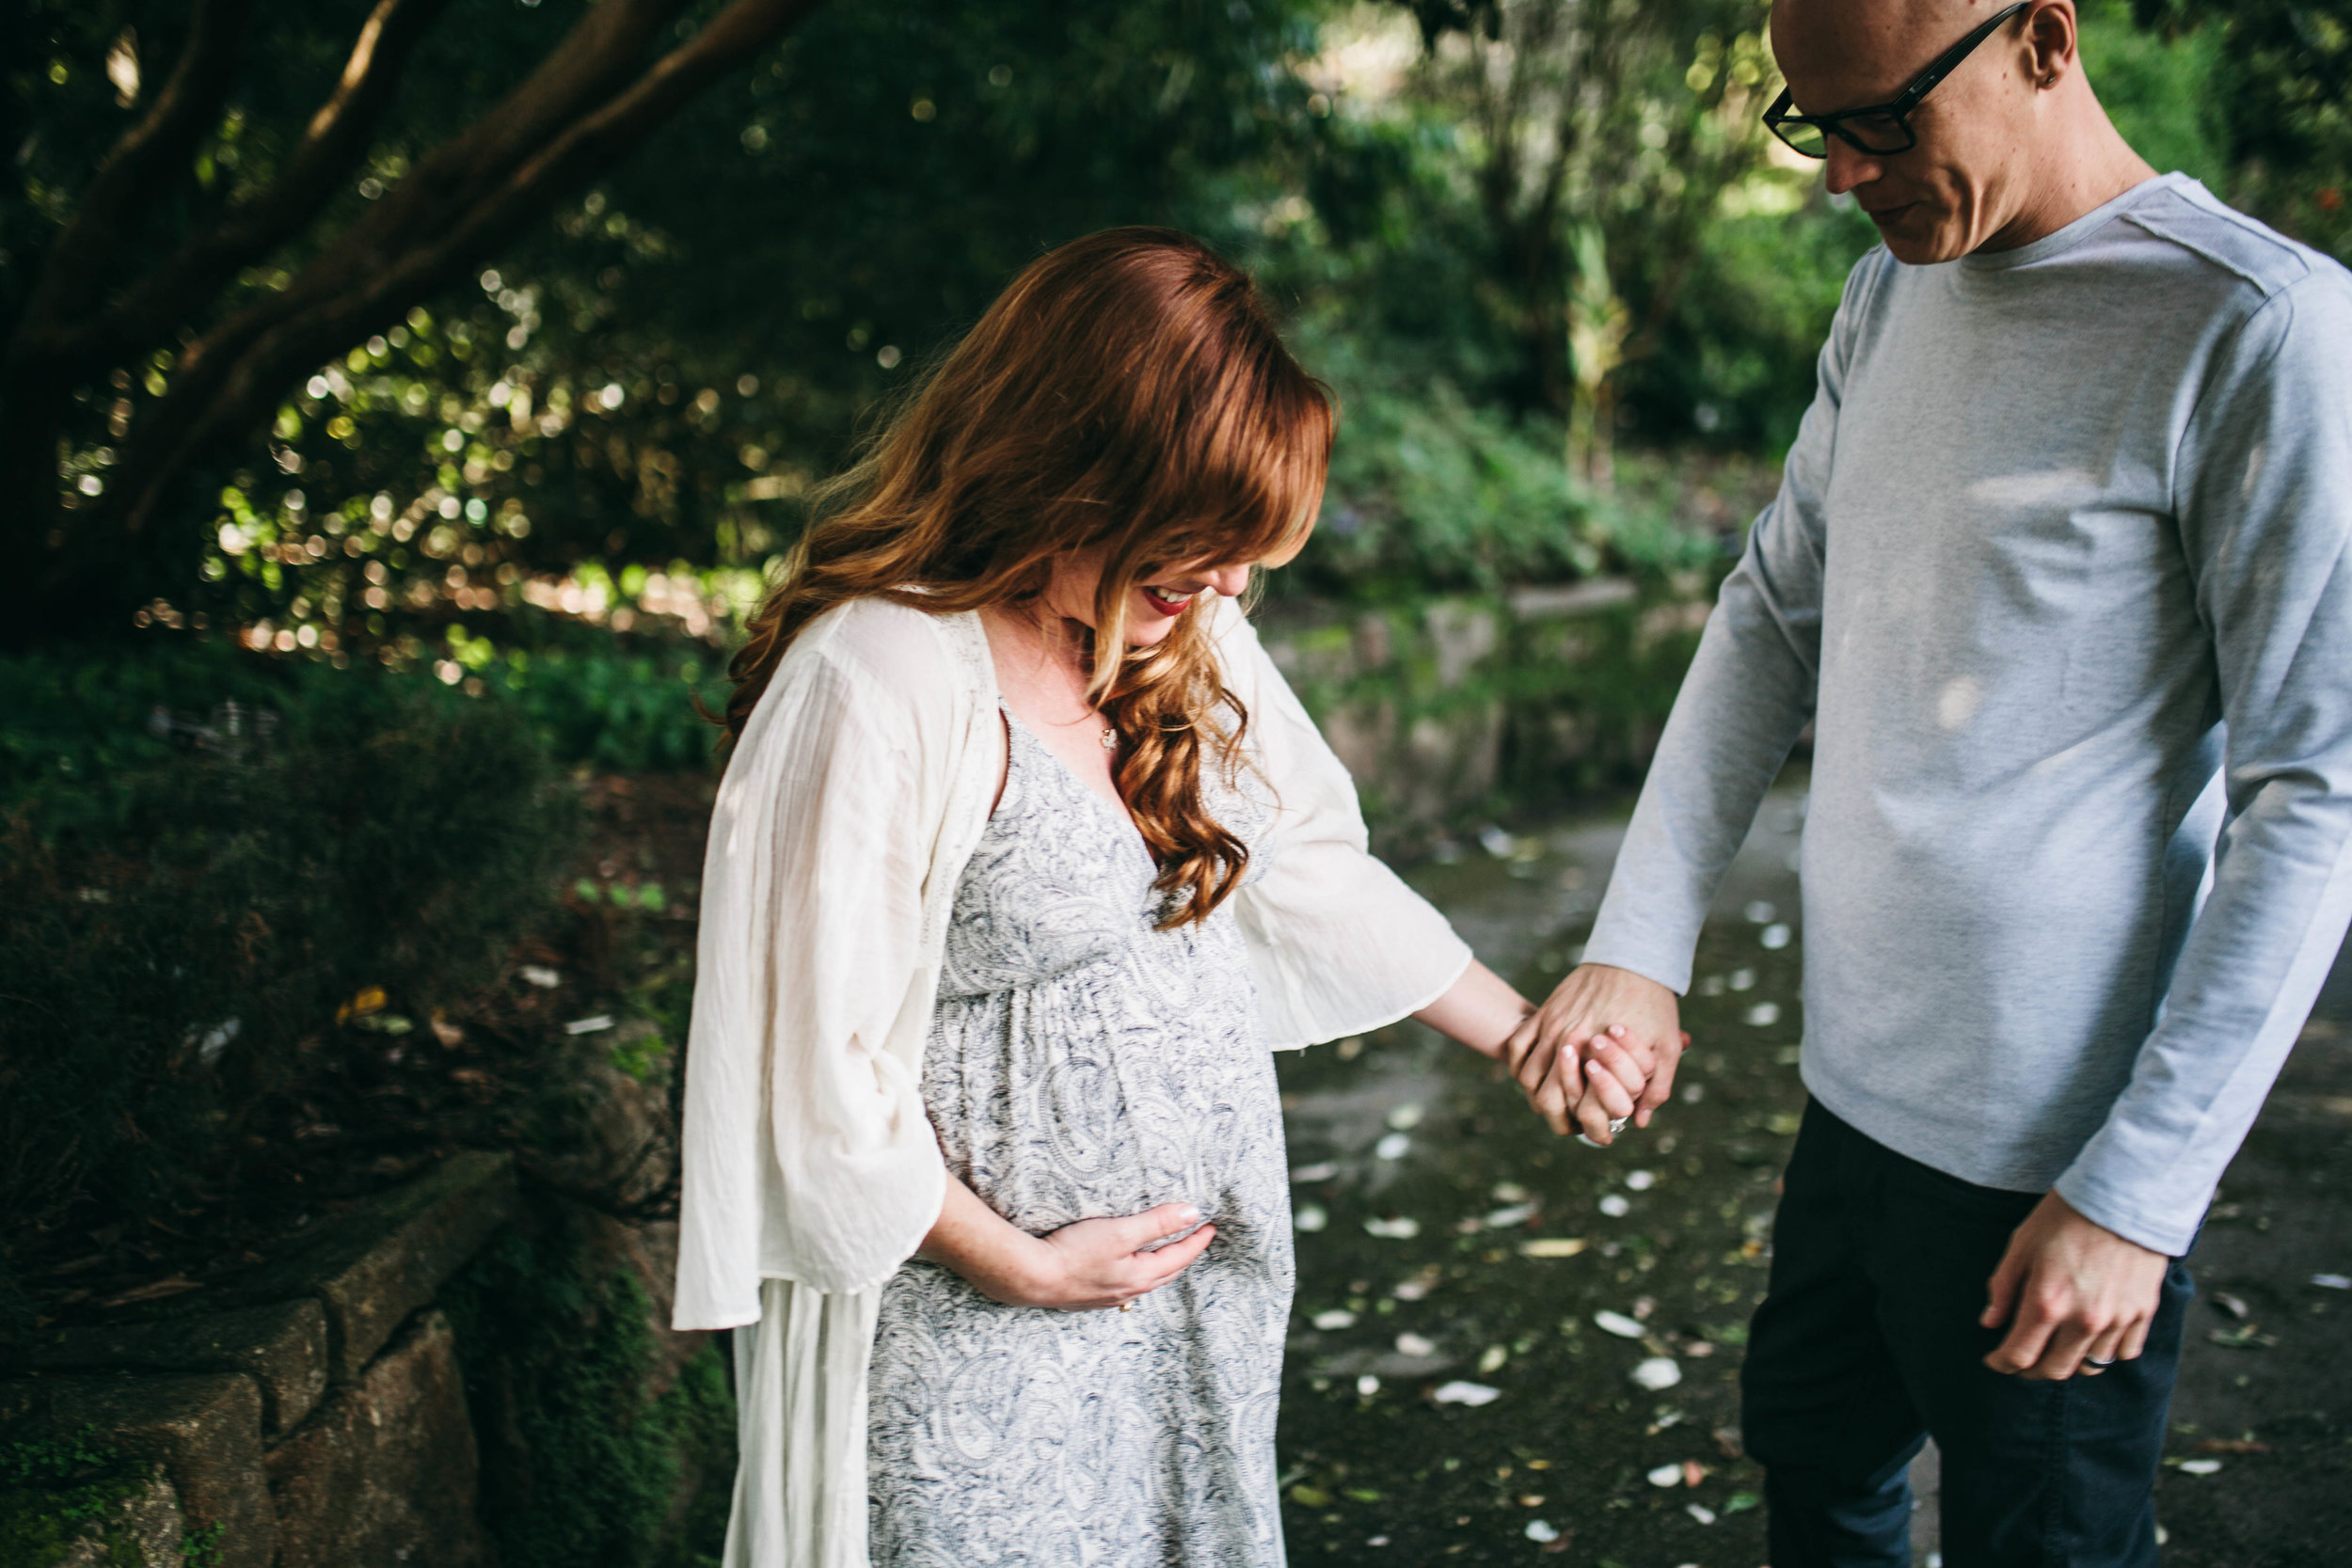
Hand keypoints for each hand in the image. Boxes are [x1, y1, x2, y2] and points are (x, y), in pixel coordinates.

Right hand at [985, 1203, 1218, 1311]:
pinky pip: (1125, 1287)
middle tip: (1195, 1240)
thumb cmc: (1074, 1253)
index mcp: (1141, 1276)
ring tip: (1167, 1255)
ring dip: (1161, 1267)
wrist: (1031, 1277)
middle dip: (1183, 1256)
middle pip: (1166, 1273)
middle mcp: (1128, 1291)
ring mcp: (1108, 1298)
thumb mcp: (1121, 1231)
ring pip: (1145, 1282)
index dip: (1196, 1240)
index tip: (1210, 1226)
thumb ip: (1158, 1223)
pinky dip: (1138, 1275)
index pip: (1179, 1257)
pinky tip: (1128, 1272)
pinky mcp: (1089, 1298)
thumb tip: (1192, 1214)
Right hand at [1502, 963, 1684, 1143]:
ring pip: (1527, 1078)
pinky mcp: (1543, 1012)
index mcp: (1599, 1057)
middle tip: (1573, 1125)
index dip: (1591, 1131)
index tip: (1601, 1135)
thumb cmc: (1652, 1003)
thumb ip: (1656, 1088)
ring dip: (1537, 1096)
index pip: (1582, 1111)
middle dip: (1558, 1121)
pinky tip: (1534, 1075)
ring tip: (1554, 1103)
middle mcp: (1569, 1045)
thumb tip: (1638, 1121)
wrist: (1633, 957)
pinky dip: (1519, 1067)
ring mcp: (1551, 1027)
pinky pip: (1516, 1048)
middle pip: (1546, 1101)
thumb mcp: (1666, 1047)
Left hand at [1980, 1192, 2169, 1379]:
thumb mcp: (2021, 1245)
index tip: (1994, 1359)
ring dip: (2068, 1362)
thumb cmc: (2065, 1216)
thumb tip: (1990, 1322)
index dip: (2001, 1363)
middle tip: (2021, 1358)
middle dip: (2031, 1370)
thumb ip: (2003, 1287)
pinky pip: (2123, 1352)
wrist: (2123, 1196)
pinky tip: (2090, 1337)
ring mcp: (2117, 1320)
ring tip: (2055, 1346)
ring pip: (2090, 1366)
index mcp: (2047, 1303)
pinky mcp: (2142, 1314)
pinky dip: (2104, 1351)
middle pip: (2054, 1370)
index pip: (2019, 1356)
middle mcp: (2084, 1320)